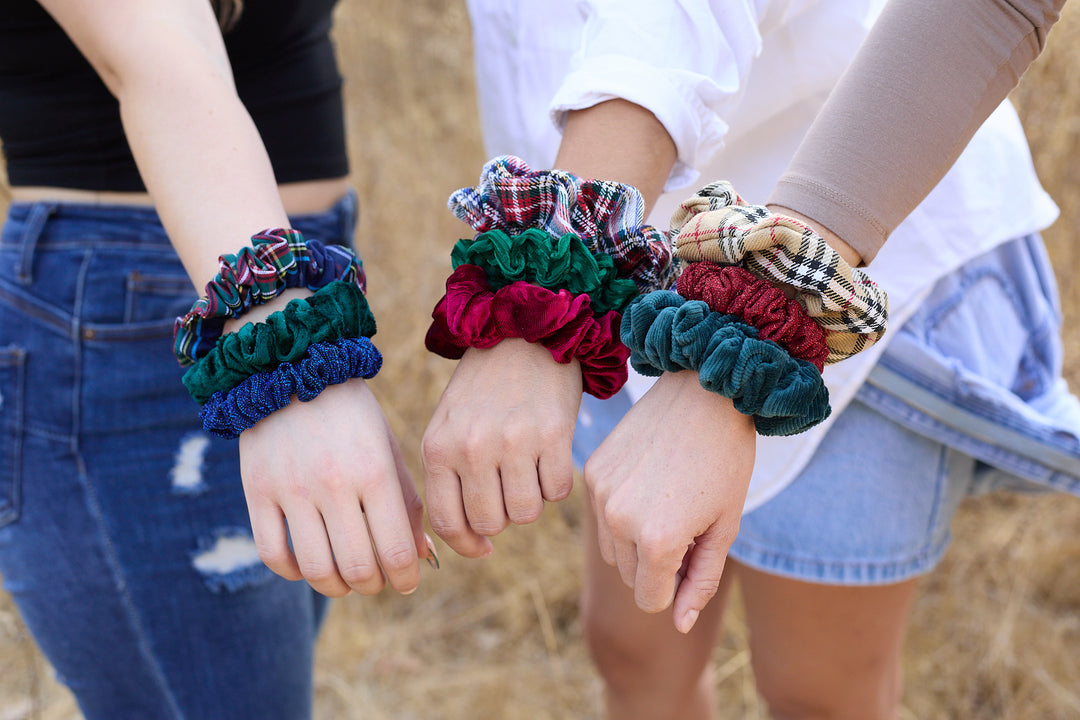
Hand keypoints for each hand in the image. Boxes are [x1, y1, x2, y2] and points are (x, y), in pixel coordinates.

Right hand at [239, 377, 431, 596]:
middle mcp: (333, 484)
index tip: (408, 582)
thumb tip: (421, 557)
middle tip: (377, 581)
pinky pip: (272, 553)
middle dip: (374, 586)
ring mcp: (291, 490)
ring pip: (315, 569)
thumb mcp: (388, 449)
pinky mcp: (257, 492)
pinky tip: (308, 567)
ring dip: (336, 587)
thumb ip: (407, 503)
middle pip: (356, 568)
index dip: (406, 577)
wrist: (292, 368)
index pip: (395, 549)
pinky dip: (293, 573)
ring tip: (346, 580)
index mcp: (374, 471)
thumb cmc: (352, 414)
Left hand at [422, 338, 581, 556]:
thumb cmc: (484, 387)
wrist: (524, 331)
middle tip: (508, 490)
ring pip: (526, 514)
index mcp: (439, 447)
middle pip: (490, 523)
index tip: (482, 548)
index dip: (466, 544)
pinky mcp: (554, 435)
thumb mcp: (449, 425)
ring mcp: (514, 442)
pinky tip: (549, 457)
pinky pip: (558, 492)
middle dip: (502, 518)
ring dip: (531, 502)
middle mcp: (472, 447)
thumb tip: (471, 540)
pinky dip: (557, 484)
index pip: (446, 521)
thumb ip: (450, 476)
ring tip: (528, 471)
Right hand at [584, 370, 754, 632]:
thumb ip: (700, 581)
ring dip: (635, 539)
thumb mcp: (724, 527)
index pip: (650, 600)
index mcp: (656, 542)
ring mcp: (600, 494)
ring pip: (612, 548)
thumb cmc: (726, 461)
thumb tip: (680, 625)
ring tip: (668, 499)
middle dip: (656, 563)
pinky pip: (601, 512)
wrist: (704, 393)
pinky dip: (622, 509)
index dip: (676, 586)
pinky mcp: (591, 470)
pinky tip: (650, 477)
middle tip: (686, 519)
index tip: (695, 551)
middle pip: (629, 576)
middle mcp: (619, 521)